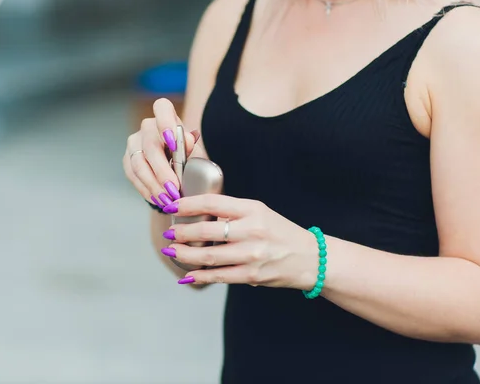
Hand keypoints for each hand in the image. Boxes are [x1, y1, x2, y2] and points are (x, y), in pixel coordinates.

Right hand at [123, 98, 199, 206]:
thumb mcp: (195, 152)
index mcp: (167, 116)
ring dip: (154, 185)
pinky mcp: (128, 160)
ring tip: (167, 200)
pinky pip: (134, 177)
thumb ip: (193, 148)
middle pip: (150, 145)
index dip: (165, 122)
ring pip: (139, 165)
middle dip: (162, 171)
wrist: (177, 168)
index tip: (173, 142)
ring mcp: (134, 143)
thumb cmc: (188, 156)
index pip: (162, 107)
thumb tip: (188, 140)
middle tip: (174, 190)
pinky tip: (158, 199)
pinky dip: (147, 190)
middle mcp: (147, 127)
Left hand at [160, 194, 317, 288]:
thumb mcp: (259, 212)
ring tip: (172, 252)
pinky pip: (218, 276)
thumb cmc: (279, 232)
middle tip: (169, 234)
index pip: (212, 203)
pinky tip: (187, 275)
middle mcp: (251, 230)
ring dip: (184, 255)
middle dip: (180, 233)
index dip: (187, 205)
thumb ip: (231, 212)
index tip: (171, 207)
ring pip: (207, 257)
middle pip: (205, 232)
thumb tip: (196, 214)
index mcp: (252, 209)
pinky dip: (198, 276)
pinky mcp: (251, 275)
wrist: (310, 258)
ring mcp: (251, 254)